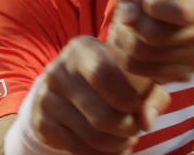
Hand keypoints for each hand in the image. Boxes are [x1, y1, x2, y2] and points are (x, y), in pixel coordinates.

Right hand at [32, 36, 170, 154]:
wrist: (66, 90)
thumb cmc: (111, 79)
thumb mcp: (132, 76)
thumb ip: (151, 95)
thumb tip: (147, 121)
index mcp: (82, 49)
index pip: (104, 74)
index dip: (128, 98)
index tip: (138, 106)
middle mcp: (58, 71)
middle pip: (102, 115)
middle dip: (128, 129)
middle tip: (136, 129)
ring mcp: (47, 98)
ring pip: (93, 136)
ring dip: (118, 145)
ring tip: (127, 139)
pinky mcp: (42, 123)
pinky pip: (78, 149)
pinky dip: (101, 154)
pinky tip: (110, 148)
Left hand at [109, 0, 193, 82]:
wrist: (164, 10)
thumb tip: (131, 0)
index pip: (181, 10)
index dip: (152, 4)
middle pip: (155, 35)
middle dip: (129, 20)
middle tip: (124, 11)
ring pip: (142, 53)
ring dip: (122, 36)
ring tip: (122, 24)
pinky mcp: (185, 74)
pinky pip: (139, 69)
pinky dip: (124, 54)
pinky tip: (128, 40)